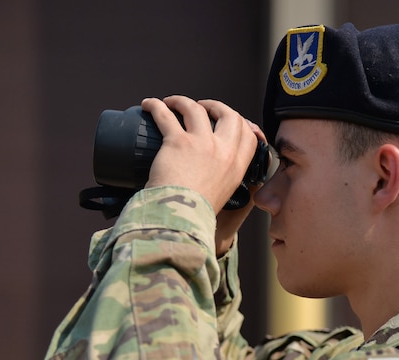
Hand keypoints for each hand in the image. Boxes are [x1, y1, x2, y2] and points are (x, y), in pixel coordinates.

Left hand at [141, 96, 258, 214]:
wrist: (180, 219)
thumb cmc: (195, 214)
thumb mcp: (221, 197)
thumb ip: (221, 182)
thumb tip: (210, 176)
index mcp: (236, 167)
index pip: (249, 134)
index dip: (240, 121)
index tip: (226, 119)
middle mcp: (223, 152)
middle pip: (229, 114)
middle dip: (215, 106)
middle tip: (201, 107)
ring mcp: (202, 144)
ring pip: (196, 108)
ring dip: (183, 101)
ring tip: (172, 103)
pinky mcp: (178, 142)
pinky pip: (165, 114)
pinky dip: (156, 106)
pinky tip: (149, 104)